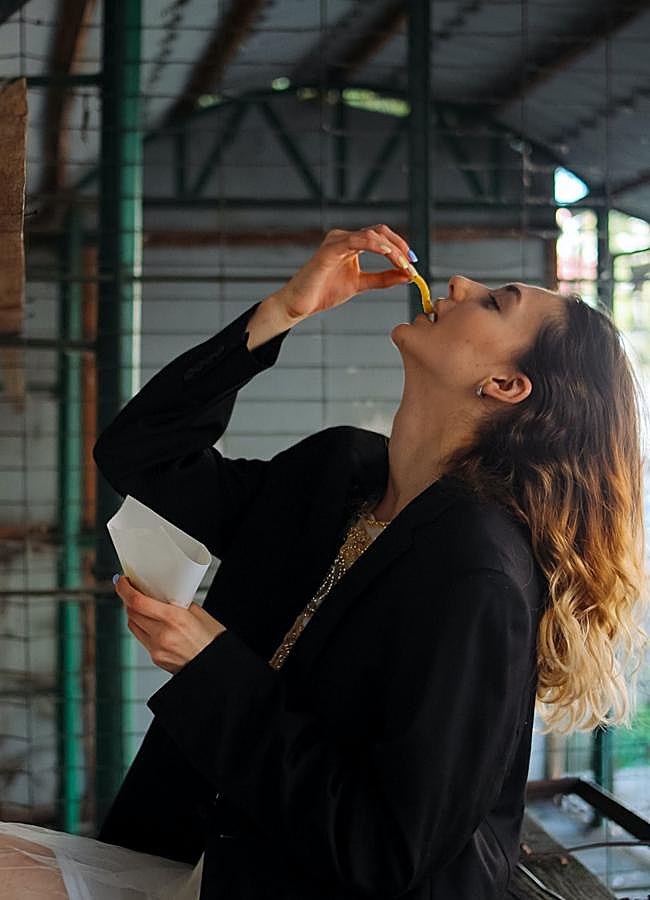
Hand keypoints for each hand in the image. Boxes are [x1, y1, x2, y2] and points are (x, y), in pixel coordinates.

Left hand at [114, 575, 226, 674]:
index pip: (138, 602)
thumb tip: (164, 596)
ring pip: (133, 625)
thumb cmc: (212, 640)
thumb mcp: (199, 614)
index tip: (122, 582)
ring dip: (133, 613)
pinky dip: (142, 628)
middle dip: (128, 599)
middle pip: (131, 612)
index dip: (124, 589)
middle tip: (131, 590)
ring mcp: (156, 649)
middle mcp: (162, 634)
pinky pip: (141, 638)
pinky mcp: (155, 658)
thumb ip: (178, 604)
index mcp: (174, 619)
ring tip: (139, 606)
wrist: (214, 665)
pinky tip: (150, 624)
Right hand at [271, 224, 413, 320]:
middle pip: (379, 232)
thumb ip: (383, 278)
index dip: (399, 247)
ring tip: (403, 264)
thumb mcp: (361, 284)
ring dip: (392, 249)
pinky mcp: (330, 249)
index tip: (412, 262)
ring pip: (372, 235)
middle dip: (399, 246)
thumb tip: (407, 274)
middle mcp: (344, 238)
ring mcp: (336, 241)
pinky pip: (357, 241)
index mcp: (351, 244)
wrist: (300, 305)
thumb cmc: (323, 292)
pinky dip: (375, 246)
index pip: (381, 237)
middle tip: (411, 263)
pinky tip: (387, 254)